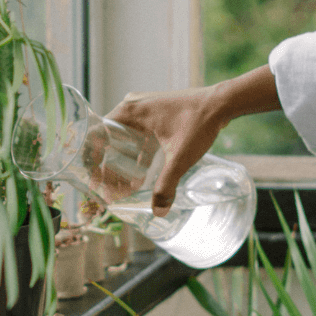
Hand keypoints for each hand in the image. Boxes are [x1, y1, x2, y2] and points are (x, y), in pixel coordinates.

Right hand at [105, 65, 280, 215]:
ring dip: (122, 163)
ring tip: (122, 188)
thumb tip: (158, 211)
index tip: (95, 182)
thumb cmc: (199, 122)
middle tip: (108, 190)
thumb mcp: (180, 157)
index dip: (93, 161)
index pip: (97, 135)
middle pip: (108, 140)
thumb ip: (167, 185)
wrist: (222, 103)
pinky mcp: (156, 115)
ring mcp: (144, 109)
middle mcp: (132, 107)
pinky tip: (141, 176)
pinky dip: (136, 156)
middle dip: (108, 167)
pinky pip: (137, 137)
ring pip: (123, 140)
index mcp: (129, 111)